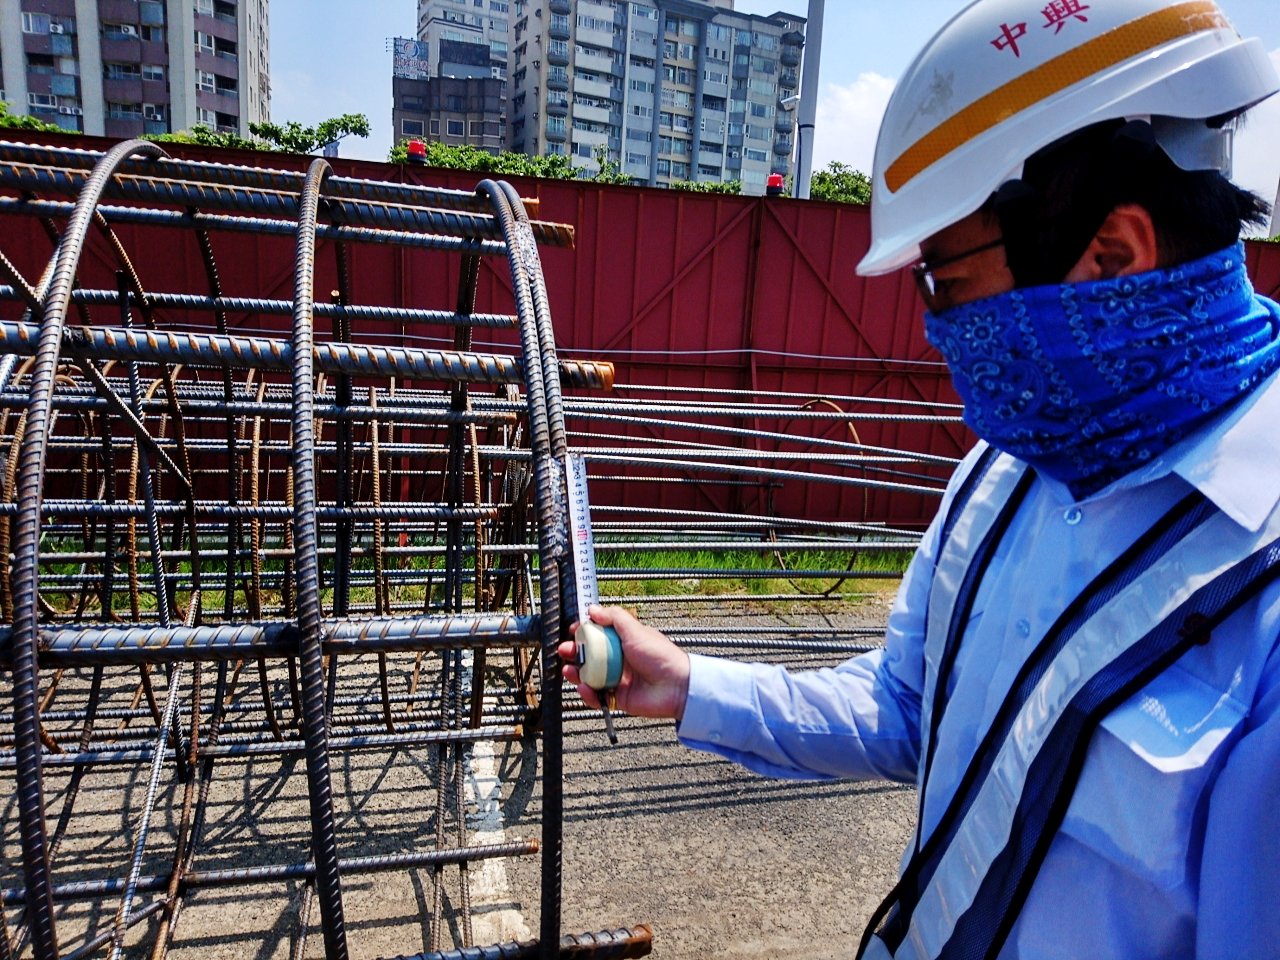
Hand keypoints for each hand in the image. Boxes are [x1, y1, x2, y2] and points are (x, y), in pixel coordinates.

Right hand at [558, 605, 690, 720]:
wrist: (676, 686)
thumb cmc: (660, 655)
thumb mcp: (635, 630)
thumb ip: (614, 617)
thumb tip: (592, 609)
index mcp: (624, 641)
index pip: (598, 635)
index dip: (583, 633)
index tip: (572, 630)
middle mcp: (619, 659)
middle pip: (590, 655)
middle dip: (575, 652)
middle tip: (564, 650)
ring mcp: (617, 679)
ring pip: (590, 676)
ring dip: (576, 672)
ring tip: (569, 670)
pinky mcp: (618, 698)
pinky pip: (597, 696)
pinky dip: (588, 693)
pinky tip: (584, 687)